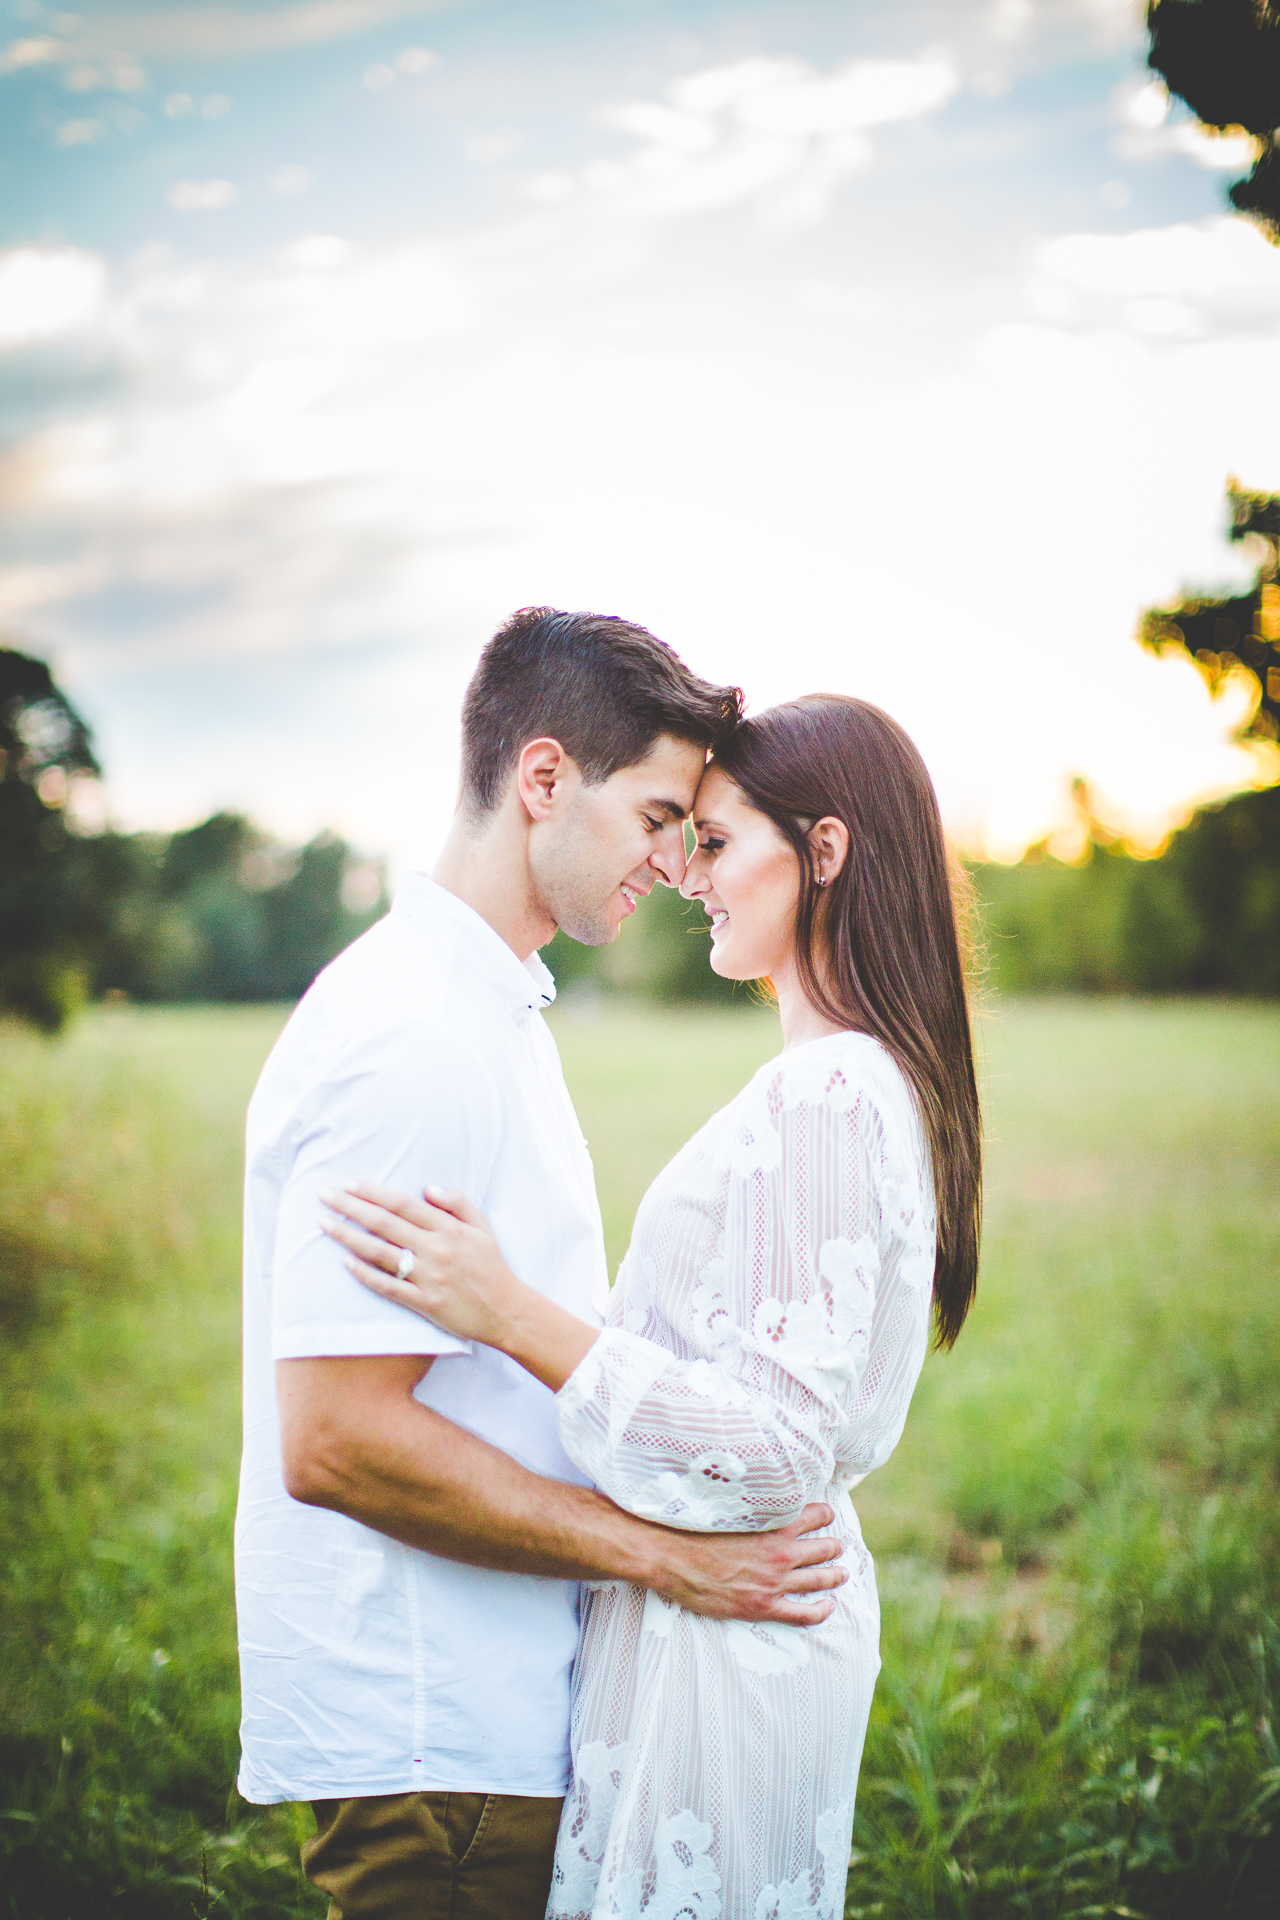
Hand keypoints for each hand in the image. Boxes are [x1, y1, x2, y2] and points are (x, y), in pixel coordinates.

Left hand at [320, 1180, 522, 1346]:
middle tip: (324, 1196)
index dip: (373, 1192)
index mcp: (448, 1229)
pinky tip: (345, 1262)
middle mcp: (435, 1250)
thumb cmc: (491, 1266)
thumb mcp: (482, 1227)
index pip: (403, 1204)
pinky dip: (364, 1274)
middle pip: (384, 1224)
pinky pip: (387, 1286)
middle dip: (350, 1207)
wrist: (505, 1310)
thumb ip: (457, 1203)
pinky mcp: (423, 1302)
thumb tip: (427, 1188)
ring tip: (324, 1225)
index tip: (349, 1184)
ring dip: (348, 1237)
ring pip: (379, 1253)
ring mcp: (427, 1277)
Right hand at [653, 1503, 846, 1625]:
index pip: (815, 1515)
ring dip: (835, 1575)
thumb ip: (751, 1501)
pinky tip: (828, 1606)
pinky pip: (803, 1613)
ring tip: (842, 1573)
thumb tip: (757, 1486)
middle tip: (837, 1546)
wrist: (673, 1559)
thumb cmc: (695, 1528)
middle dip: (834, 1546)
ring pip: (819, 1579)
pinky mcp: (764, 1606)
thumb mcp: (729, 1506)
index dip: (825, 1514)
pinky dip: (821, 1610)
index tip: (827, 1514)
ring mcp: (774, 1582)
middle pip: (823, 1548)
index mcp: (773, 1525)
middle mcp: (780, 1552)